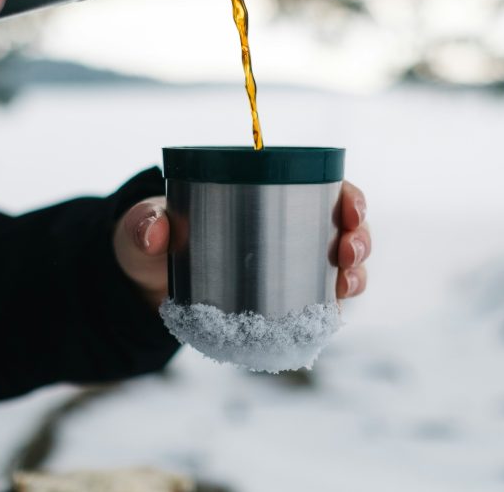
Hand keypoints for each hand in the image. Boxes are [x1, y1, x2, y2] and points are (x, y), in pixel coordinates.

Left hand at [112, 182, 371, 309]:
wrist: (144, 286)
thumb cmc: (150, 242)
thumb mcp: (143, 229)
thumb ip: (143, 224)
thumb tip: (154, 231)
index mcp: (265, 196)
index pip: (324, 188)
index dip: (349, 197)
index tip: (350, 207)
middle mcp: (287, 230)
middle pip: (343, 230)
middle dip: (360, 238)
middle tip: (348, 250)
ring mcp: (288, 269)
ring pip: (340, 269)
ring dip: (355, 275)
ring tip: (346, 284)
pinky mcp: (281, 304)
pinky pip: (320, 306)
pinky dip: (334, 310)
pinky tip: (335, 315)